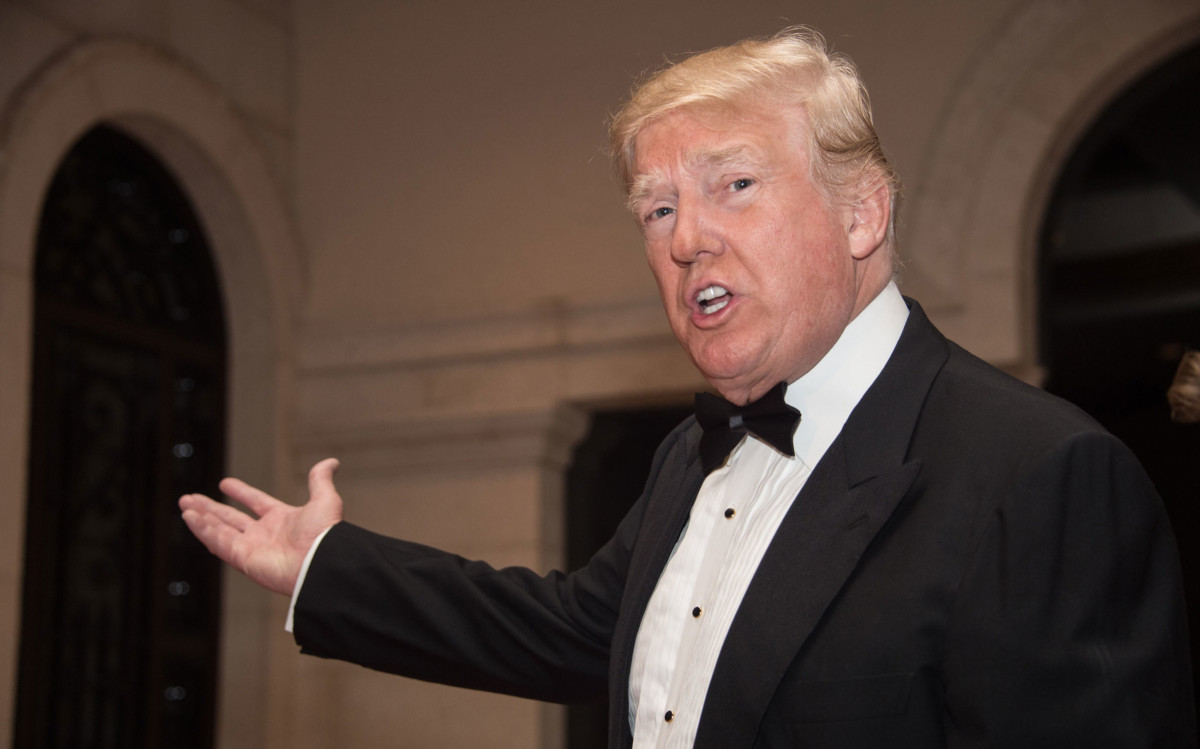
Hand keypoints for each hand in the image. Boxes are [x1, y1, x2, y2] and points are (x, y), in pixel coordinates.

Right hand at [179, 458, 344, 595]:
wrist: (322, 562)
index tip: (225, 483)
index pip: (256, 502)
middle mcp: (265, 535)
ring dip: (201, 518)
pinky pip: (219, 542)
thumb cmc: (326, 535)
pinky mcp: (244, 559)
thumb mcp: (325, 500)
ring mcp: (253, 548)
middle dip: (209, 508)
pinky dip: (203, 530)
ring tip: (184, 505)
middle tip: (189, 498)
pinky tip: (190, 517)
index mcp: (282, 520)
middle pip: (230, 518)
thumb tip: (331, 461)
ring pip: (220, 530)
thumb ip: (320, 480)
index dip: (240, 492)